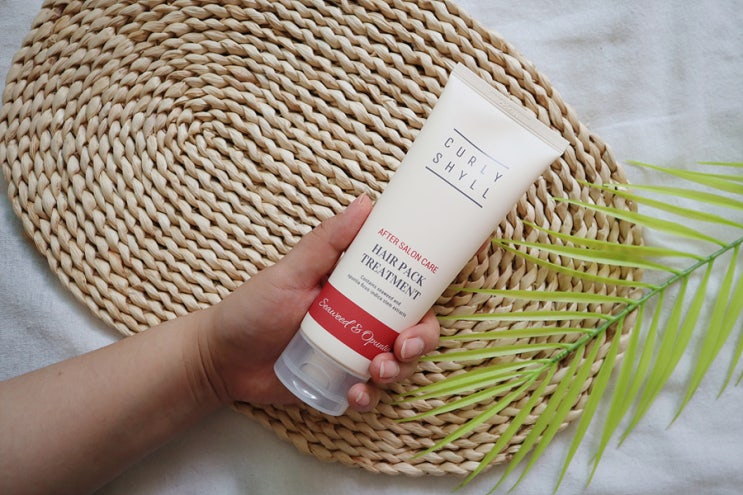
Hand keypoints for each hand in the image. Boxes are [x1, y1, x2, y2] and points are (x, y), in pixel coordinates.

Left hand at [196, 194, 439, 411]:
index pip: (406, 290)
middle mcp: (362, 320)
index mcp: (357, 288)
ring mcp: (353, 354)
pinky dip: (369, 397)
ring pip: (397, 364)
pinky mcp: (341, 383)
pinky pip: (369, 394)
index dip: (425, 300)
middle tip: (401, 348)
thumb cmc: (252, 308)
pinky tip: (353, 395)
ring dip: (396, 371)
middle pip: (412, 330)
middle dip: (419, 342)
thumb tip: (365, 202)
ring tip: (375, 373)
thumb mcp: (290, 273)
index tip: (423, 309)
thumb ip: (326, 242)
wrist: (221, 360)